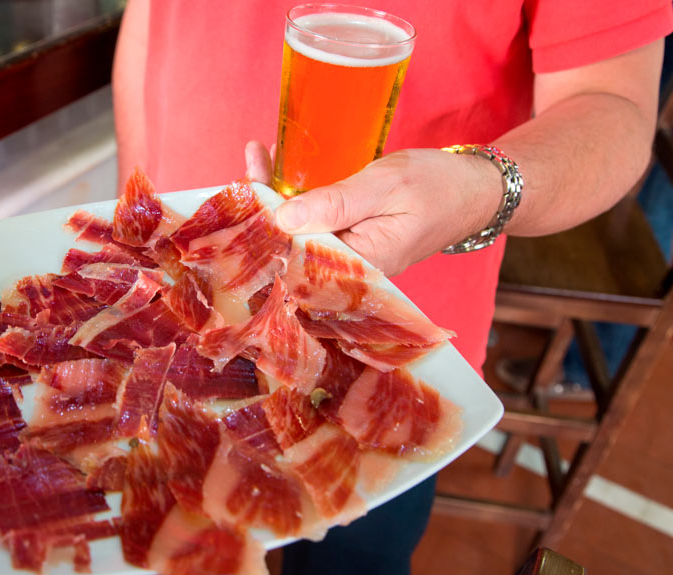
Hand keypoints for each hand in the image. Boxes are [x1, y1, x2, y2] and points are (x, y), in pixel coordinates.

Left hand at [245, 141, 500, 275]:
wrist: (476, 191)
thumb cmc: (439, 187)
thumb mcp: (385, 186)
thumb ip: (336, 204)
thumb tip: (284, 218)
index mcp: (358, 264)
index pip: (295, 251)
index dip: (266, 222)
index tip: (247, 186)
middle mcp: (348, 267)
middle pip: (291, 242)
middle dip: (265, 204)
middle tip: (252, 159)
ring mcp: (349, 255)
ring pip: (300, 230)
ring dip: (277, 196)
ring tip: (259, 157)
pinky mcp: (351, 240)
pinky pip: (316, 222)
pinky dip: (298, 196)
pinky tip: (283, 170)